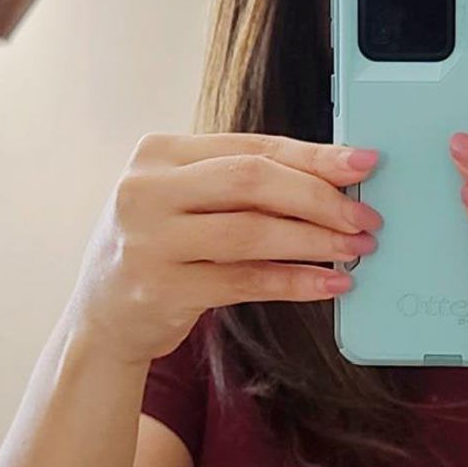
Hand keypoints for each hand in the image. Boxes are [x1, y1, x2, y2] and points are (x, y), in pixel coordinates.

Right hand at [67, 132, 381, 365]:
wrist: (102, 319)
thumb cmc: (157, 253)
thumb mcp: (183, 204)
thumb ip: (236, 185)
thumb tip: (328, 180)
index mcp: (158, 153)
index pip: (251, 146)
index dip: (313, 155)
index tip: (362, 164)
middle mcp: (147, 189)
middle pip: (253, 181)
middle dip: (319, 197)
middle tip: (365, 216)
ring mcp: (150, 241)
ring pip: (252, 232)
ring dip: (314, 241)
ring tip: (356, 250)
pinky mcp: (162, 290)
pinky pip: (245, 282)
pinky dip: (294, 282)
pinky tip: (329, 284)